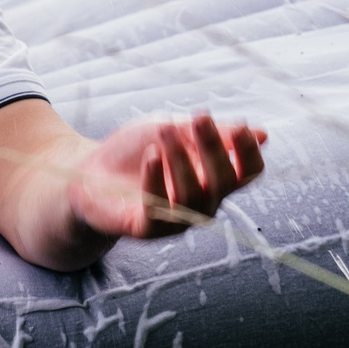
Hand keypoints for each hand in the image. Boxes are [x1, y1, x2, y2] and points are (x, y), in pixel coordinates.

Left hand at [69, 112, 267, 242]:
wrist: (86, 173)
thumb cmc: (135, 151)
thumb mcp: (171, 132)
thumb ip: (209, 134)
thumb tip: (262, 134)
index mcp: (214, 179)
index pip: (247, 173)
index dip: (249, 153)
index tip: (240, 126)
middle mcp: (202, 203)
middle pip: (224, 181)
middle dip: (213, 147)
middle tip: (198, 118)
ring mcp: (176, 220)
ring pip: (194, 195)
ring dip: (181, 160)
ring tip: (164, 132)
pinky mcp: (146, 230)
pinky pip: (159, 212)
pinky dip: (156, 181)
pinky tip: (151, 156)